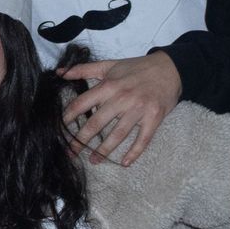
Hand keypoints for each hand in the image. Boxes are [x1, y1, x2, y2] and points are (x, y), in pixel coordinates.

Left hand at [60, 51, 181, 165]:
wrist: (170, 68)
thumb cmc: (137, 68)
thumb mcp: (109, 65)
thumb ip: (83, 69)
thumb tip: (60, 73)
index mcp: (109, 85)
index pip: (83, 103)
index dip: (69, 117)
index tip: (59, 128)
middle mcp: (122, 98)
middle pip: (97, 123)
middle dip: (81, 139)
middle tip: (70, 152)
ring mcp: (139, 109)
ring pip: (118, 134)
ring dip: (104, 150)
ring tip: (94, 161)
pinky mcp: (154, 118)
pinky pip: (143, 139)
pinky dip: (134, 152)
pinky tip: (125, 163)